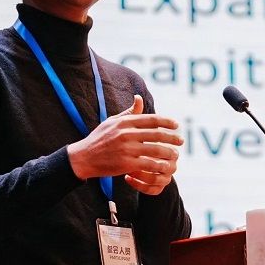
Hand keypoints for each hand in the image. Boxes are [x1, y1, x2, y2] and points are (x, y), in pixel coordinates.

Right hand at [66, 95, 181, 195]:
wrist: (83, 158)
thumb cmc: (99, 139)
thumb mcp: (112, 121)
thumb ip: (128, 112)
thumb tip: (139, 97)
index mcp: (125, 122)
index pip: (152, 119)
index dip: (167, 122)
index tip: (176, 125)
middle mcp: (126, 133)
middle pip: (157, 134)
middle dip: (172, 138)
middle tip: (181, 141)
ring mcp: (127, 148)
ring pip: (155, 150)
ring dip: (169, 152)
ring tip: (176, 154)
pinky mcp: (126, 163)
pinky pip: (148, 164)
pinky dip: (159, 165)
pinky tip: (165, 167)